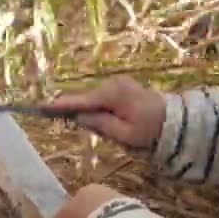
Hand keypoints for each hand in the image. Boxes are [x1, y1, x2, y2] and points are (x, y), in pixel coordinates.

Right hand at [43, 75, 165, 148]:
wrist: (176, 120)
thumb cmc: (151, 131)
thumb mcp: (125, 134)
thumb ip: (100, 124)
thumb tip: (79, 116)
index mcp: (112, 95)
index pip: (80, 101)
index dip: (61, 105)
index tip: (42, 107)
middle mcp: (112, 84)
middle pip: (86, 99)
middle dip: (77, 111)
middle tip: (71, 124)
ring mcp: (118, 83)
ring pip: (94, 99)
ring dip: (91, 111)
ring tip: (102, 126)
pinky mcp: (121, 86)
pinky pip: (102, 98)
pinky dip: (99, 107)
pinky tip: (107, 119)